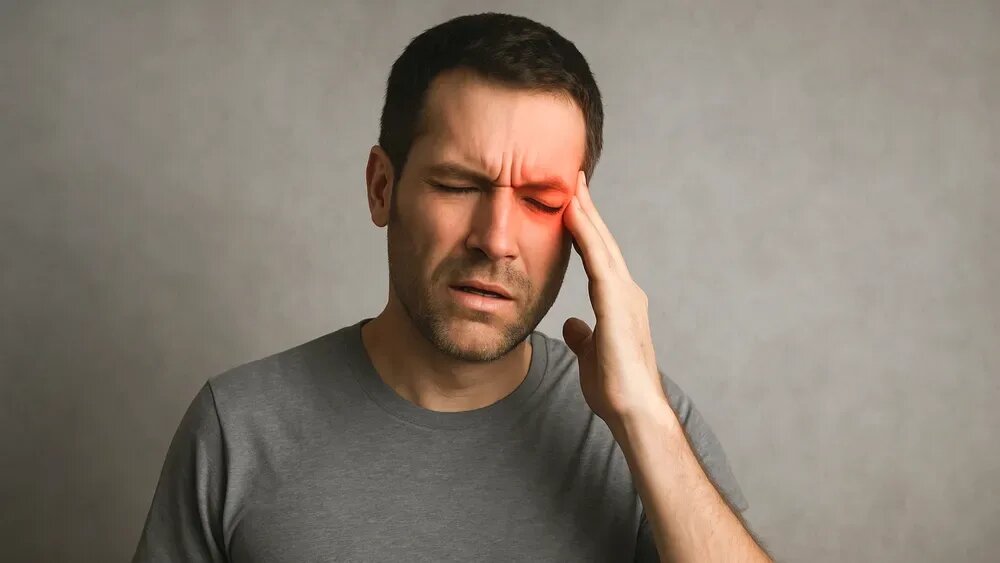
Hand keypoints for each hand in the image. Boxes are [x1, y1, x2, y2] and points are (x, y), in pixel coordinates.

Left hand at [561, 171, 669, 426]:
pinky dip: (586, 235)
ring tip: (572, 183)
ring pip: (602, 244)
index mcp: (618, 302)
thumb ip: (584, 336)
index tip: (571, 201)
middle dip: (587, 208)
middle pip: (602, 242)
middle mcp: (625, 293)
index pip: (597, 256)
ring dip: (586, 212)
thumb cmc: (616, 390)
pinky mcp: (617, 305)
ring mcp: (624, 297)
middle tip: (574, 176)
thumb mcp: (592, 356)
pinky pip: (598, 262)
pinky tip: (571, 214)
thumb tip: (573, 325)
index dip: (584, 228)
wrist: (634, 412)